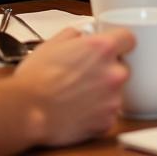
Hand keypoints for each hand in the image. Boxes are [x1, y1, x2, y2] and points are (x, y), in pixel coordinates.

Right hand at [14, 27, 133, 145]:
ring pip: (115, 91)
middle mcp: (113, 73)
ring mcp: (112, 100)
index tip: (115, 46)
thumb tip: (81, 36)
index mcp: (102, 48)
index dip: (120, 42)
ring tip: (78, 94)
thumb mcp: (54, 42)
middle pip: (122, 66)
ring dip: (102, 92)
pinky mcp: (106, 122)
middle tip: (86, 73)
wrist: (27, 110)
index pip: (129, 39)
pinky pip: (108, 113)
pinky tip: (78, 108)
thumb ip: (76, 34)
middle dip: (107, 69)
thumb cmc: (36, 78)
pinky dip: (97, 112)